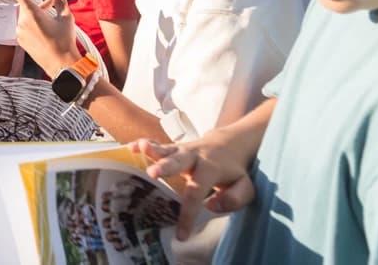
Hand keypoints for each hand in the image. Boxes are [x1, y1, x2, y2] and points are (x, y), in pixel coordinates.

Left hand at [3, 0, 80, 77]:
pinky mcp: (21, 40)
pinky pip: (26, 24)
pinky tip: (47, 18)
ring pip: (27, 13)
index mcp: (31, 14)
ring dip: (37, 6)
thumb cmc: (65, 40)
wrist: (61, 64)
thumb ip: (61, 0)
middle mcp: (22, 22)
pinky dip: (34, 19)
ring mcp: (20, 32)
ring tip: (52, 1)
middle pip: (25, 1)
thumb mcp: (66, 17)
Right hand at [130, 130, 255, 239]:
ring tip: (139, 147)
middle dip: (165, 167)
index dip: (188, 214)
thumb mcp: (245, 187)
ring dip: (153, 149)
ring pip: (167, 149)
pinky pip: (159, 145)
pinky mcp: (174, 147)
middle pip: (179, 162)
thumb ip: (235, 198)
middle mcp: (195, 157)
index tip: (180, 234)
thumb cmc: (233, 171)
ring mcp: (183, 150)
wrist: (229, 143)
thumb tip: (212, 206)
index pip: (197, 193)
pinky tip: (131, 147)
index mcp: (211, 169)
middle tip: (153, 173)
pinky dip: (145, 145)